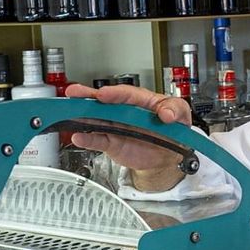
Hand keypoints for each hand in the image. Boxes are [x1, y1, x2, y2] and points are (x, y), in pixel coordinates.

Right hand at [63, 83, 192, 190]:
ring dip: (82, 116)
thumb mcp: (181, 115)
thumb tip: (167, 114)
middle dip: (88, 96)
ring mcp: (116, 127)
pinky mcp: (111, 143)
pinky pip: (97, 140)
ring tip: (68, 113)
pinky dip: (87, 139)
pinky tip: (78, 136)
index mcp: (140, 101)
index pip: (126, 94)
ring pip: (96, 119)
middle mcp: (124, 112)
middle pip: (104, 102)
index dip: (114, 94)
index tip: (104, 94)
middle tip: (74, 93)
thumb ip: (175, 109)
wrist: (167, 157)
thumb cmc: (172, 129)